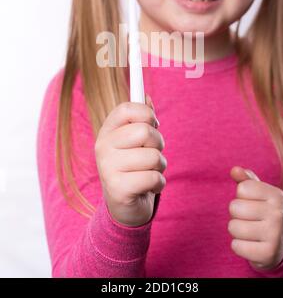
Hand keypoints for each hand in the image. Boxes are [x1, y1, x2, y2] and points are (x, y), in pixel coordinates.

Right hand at [95, 93, 166, 226]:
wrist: (124, 206)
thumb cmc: (134, 167)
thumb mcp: (136, 141)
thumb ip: (142, 119)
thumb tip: (146, 96)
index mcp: (107, 131)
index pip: (127, 108)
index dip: (146, 113)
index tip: (152, 123)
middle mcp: (102, 147)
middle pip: (145, 131)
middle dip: (158, 144)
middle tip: (151, 153)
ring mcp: (107, 168)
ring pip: (154, 156)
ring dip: (160, 167)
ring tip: (148, 173)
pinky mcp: (118, 189)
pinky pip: (154, 178)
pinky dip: (159, 184)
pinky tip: (147, 188)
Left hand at [228, 166, 282, 269]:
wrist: (281, 246)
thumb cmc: (264, 213)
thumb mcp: (259, 195)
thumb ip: (246, 180)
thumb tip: (234, 170)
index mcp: (277, 195)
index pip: (242, 188)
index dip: (241, 197)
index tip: (252, 203)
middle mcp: (278, 214)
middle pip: (234, 207)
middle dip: (237, 214)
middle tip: (250, 220)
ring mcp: (275, 235)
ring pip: (233, 227)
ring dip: (236, 231)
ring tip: (250, 232)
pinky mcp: (267, 254)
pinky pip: (236, 246)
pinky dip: (239, 246)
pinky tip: (251, 245)